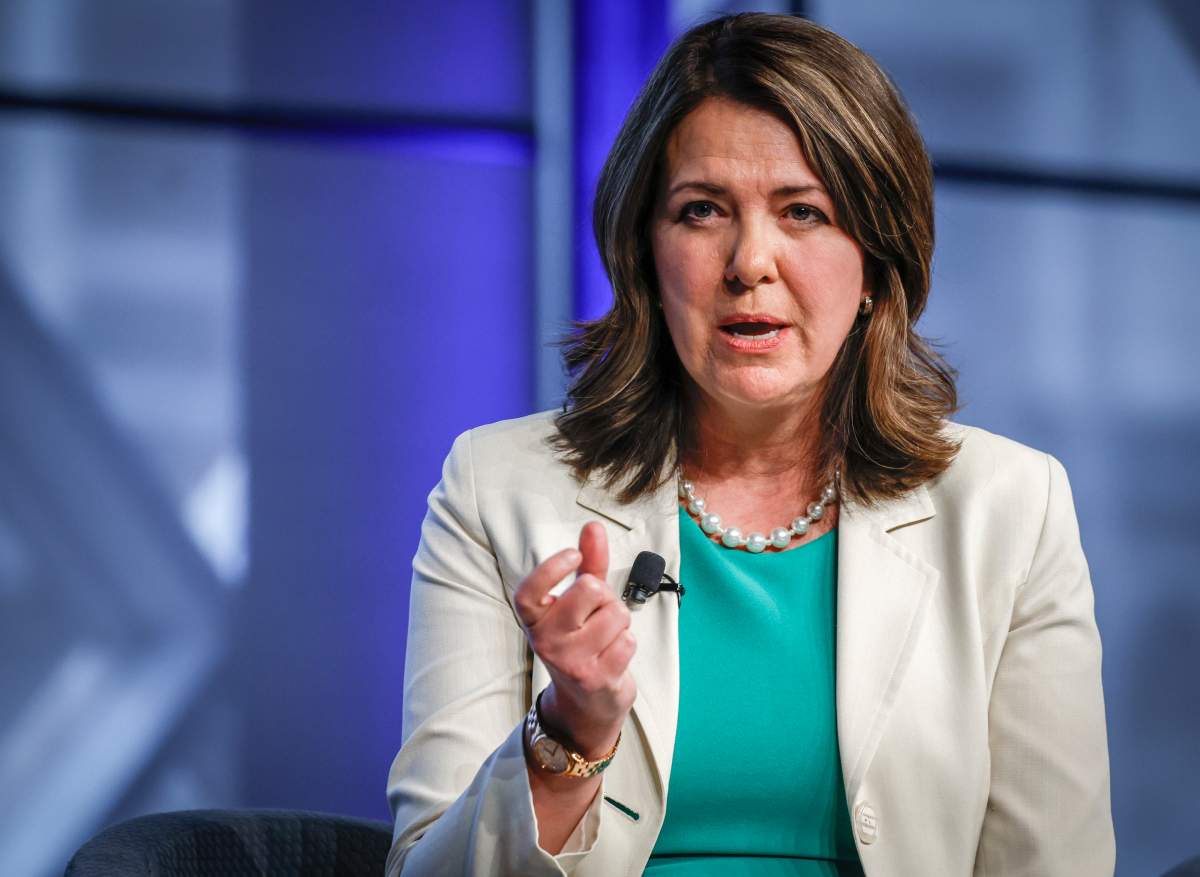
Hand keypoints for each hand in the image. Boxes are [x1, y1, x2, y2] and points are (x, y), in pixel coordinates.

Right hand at [513, 522, 637, 757]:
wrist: (587, 700)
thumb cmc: (583, 639)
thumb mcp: (580, 601)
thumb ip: (588, 563)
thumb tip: (593, 527)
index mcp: (535, 618)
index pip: (530, 590)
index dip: (552, 567)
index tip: (573, 555)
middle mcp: (546, 640)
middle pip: (589, 589)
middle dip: (605, 595)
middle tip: (597, 614)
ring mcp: (570, 661)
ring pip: (616, 613)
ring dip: (620, 621)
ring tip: (606, 637)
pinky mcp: (596, 678)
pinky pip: (628, 640)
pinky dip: (628, 643)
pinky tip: (613, 655)